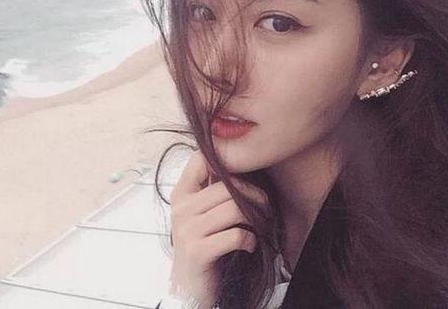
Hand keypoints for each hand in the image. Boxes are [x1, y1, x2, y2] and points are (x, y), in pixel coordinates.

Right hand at [168, 149, 268, 306]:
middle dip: (254, 194)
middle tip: (266, 205)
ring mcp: (187, 230)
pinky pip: (236, 236)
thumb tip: (241, 162)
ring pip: (234, 209)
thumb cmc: (202, 244)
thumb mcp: (200, 214)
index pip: (200, 159)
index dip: (226, 160)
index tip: (244, 174)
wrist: (188, 288)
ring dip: (256, 218)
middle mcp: (181, 208)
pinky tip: (249, 246)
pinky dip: (250, 241)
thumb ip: (212, 191)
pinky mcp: (198, 252)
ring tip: (260, 225)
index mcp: (181, 193)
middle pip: (227, 186)